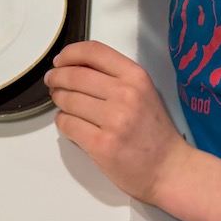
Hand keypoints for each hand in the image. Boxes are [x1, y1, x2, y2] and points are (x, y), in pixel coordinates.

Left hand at [44, 41, 189, 202]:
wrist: (168, 169)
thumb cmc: (154, 133)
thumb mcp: (144, 92)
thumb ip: (115, 77)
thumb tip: (75, 67)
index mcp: (136, 77)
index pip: (94, 51)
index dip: (70, 53)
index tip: (60, 61)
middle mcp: (126, 94)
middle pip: (75, 75)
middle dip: (56, 77)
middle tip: (52, 82)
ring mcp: (113, 120)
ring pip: (67, 99)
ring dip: (58, 100)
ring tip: (61, 103)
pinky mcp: (101, 144)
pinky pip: (67, 124)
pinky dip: (62, 121)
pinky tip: (68, 122)